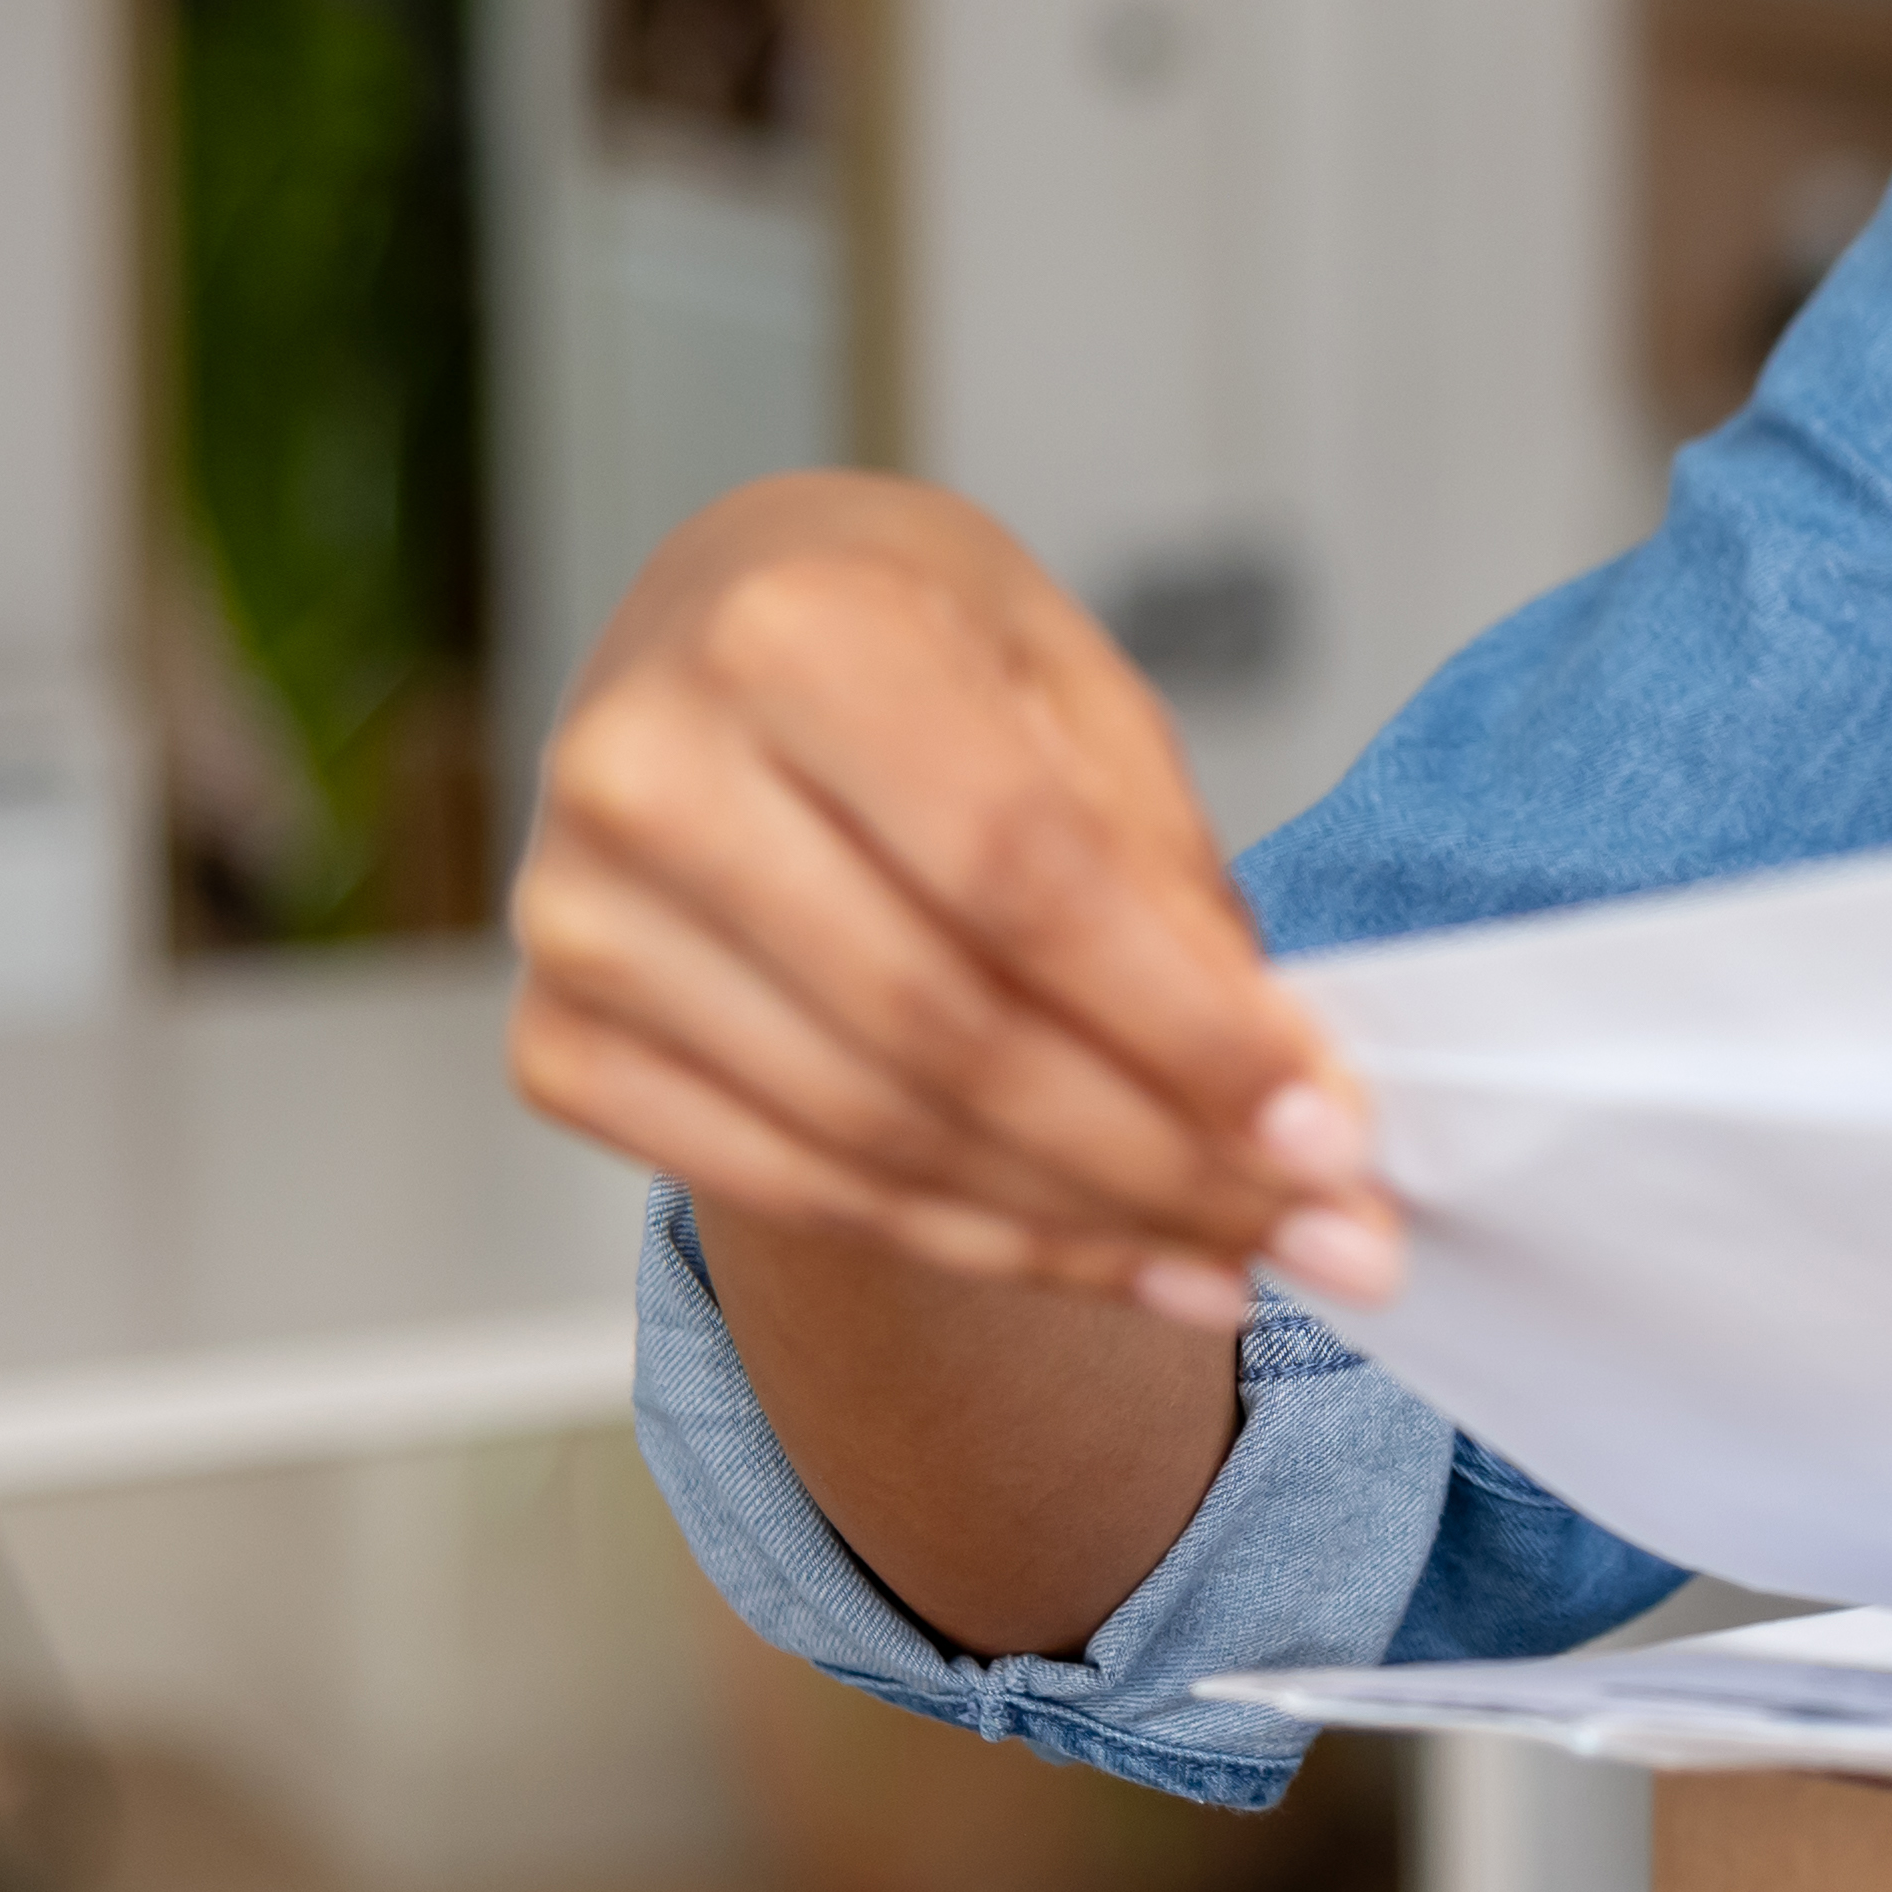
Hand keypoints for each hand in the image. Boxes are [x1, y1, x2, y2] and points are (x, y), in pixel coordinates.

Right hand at [503, 472, 1396, 1330]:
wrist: (715, 637)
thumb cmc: (907, 640)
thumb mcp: (1067, 681)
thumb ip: (1161, 871)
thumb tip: (1281, 1090)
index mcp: (792, 627)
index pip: (1020, 873)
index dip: (1182, 1025)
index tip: (1330, 1132)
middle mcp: (648, 770)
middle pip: (946, 1031)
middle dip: (1160, 1160)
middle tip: (1322, 1234)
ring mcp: (578, 921)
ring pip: (873, 1136)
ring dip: (1082, 1227)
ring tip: (1239, 1263)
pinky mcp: (561, 1042)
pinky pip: (790, 1186)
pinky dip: (964, 1242)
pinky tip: (1101, 1258)